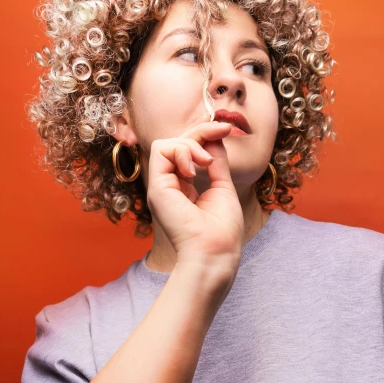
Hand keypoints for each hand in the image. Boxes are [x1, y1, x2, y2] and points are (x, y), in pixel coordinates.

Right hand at [145, 121, 242, 278]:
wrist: (216, 253)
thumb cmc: (222, 230)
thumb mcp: (222, 186)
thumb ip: (216, 162)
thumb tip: (214, 137)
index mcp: (183, 187)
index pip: (187, 150)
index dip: (205, 134)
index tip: (226, 129)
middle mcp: (169, 185)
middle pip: (177, 142)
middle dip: (201, 131)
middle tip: (222, 131)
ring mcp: (161, 186)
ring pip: (167, 143)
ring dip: (192, 144)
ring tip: (206, 163)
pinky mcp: (157, 188)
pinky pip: (161, 150)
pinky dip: (182, 151)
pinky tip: (195, 169)